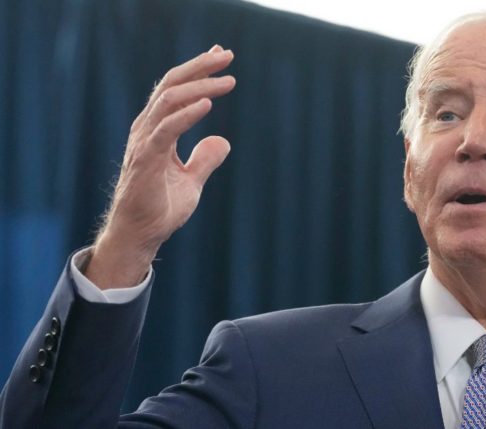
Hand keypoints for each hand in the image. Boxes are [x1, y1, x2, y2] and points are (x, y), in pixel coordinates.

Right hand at [85, 45, 235, 289]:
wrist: (141, 235)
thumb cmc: (160, 208)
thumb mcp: (192, 181)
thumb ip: (205, 159)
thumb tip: (221, 140)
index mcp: (157, 130)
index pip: (176, 90)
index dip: (197, 71)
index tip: (221, 56)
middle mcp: (147, 130)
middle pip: (172, 86)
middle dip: (200, 67)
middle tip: (227, 55)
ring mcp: (144, 143)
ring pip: (169, 101)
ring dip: (200, 87)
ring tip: (226, 81)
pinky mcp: (146, 160)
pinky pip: (167, 130)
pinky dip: (187, 114)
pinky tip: (207, 104)